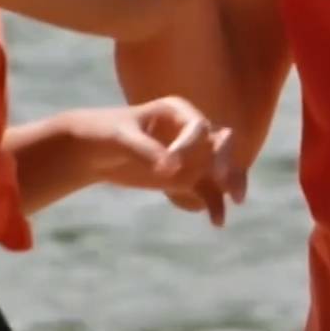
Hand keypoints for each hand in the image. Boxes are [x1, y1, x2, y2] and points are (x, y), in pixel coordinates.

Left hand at [65, 97, 244, 225]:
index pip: (198, 127)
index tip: (170, 165)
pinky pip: (207, 190)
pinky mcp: (187, 177)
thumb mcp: (121, 138)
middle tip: (224, 182)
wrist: (95, 151)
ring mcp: (191, 155)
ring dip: (230, 184)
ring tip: (234, 202)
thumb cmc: (106, 134)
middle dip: (227, 162)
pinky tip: (216, 220)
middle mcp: (190, 131)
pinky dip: (214, 203)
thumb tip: (171, 168)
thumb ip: (145, 150)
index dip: (190, 146)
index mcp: (177, 110)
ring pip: (220, 169)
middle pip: (221, 143)